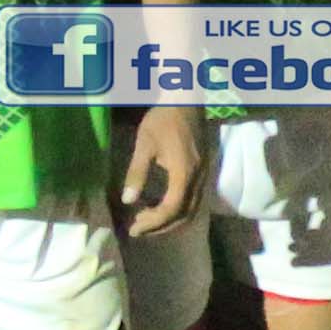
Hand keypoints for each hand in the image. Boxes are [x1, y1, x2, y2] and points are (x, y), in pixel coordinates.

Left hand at [115, 106, 205, 241]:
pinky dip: (177, 210)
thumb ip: (137, 173)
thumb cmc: (163, 119)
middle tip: (138, 229)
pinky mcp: (202, 172)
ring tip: (147, 221)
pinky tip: (160, 205)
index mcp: (184, 173)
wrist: (186, 100)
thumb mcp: (144, 144)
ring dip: (170, 221)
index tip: (134, 228)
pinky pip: (193, 200)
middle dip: (161, 227)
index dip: (153, 223)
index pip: (171, 209)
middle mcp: (198, 178)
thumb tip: (128, 200)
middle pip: (184, 215)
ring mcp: (203, 176)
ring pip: (191, 210)